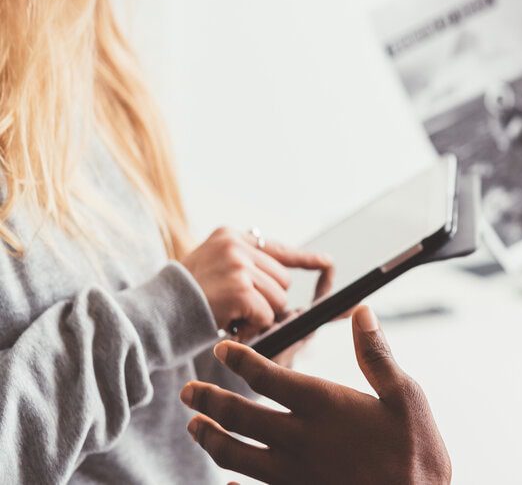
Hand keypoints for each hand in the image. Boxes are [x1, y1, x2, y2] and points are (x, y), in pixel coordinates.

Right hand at [180, 228, 332, 340]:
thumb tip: (281, 276)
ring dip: (259, 315)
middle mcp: (237, 246)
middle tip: (236, 308)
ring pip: (277, 298)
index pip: (278, 247)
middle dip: (267, 299)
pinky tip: (229, 323)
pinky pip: (266, 314)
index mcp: (230, 236)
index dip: (305, 259)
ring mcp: (239, 266)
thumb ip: (242, 262)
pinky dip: (252, 326)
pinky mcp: (240, 289)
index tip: (327, 263)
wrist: (152, 314)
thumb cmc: (182, 297)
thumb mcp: (210, 265)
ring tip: (228, 314)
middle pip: (282, 279)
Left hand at [181, 306, 450, 484]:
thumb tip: (361, 312)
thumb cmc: (417, 453)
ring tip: (195, 428)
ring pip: (233, 455)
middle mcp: (299, 439)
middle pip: (237, 415)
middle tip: (189, 391)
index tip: (221, 350)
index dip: (239, 360)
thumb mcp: (406, 396)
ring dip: (210, 439)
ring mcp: (292, 476)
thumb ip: (376, 355)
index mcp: (324, 405)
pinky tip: (227, 481)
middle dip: (208, 399)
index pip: (266, 376)